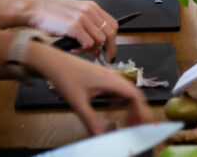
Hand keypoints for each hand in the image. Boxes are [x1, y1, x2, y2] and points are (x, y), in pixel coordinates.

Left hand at [26, 42, 152, 133]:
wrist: (54, 62)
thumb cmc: (65, 76)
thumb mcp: (78, 102)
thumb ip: (90, 119)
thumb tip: (100, 134)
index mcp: (110, 81)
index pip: (134, 95)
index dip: (141, 109)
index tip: (141, 122)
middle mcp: (112, 77)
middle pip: (132, 94)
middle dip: (136, 111)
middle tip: (135, 126)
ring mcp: (107, 76)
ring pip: (124, 92)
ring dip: (127, 107)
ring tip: (125, 121)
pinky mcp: (100, 77)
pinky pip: (116, 90)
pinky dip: (118, 102)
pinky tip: (111, 111)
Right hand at [27, 0, 117, 58]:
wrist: (36, 9)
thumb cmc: (52, 14)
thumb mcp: (75, 17)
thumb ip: (88, 30)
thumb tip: (98, 49)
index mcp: (92, 7)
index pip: (112, 25)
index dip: (113, 40)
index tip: (110, 51)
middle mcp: (90, 11)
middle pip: (110, 34)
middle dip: (108, 49)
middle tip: (103, 58)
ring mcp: (82, 18)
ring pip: (100, 40)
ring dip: (93, 49)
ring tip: (82, 50)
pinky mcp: (73, 26)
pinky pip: (89, 43)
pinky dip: (84, 49)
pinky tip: (76, 47)